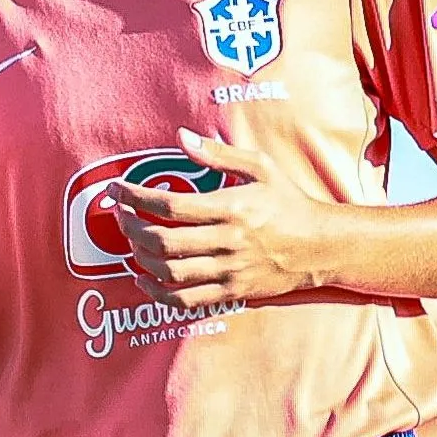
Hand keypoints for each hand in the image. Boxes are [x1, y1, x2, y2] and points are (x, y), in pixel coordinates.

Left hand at [98, 131, 331, 308]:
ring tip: (130, 243)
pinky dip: (157, 293)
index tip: (116, 191)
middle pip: (162, 241)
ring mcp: (229, 270)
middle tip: (119, 216)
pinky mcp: (231, 292)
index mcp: (231, 207)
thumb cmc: (288, 202)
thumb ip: (219, 154)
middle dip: (131, 228)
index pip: (169, 206)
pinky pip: (185, 300)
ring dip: (140, 258)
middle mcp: (227, 241)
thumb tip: (182, 136)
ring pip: (169, 272)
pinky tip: (143, 280)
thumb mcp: (261, 168)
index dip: (135, 198)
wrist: (320, 246)